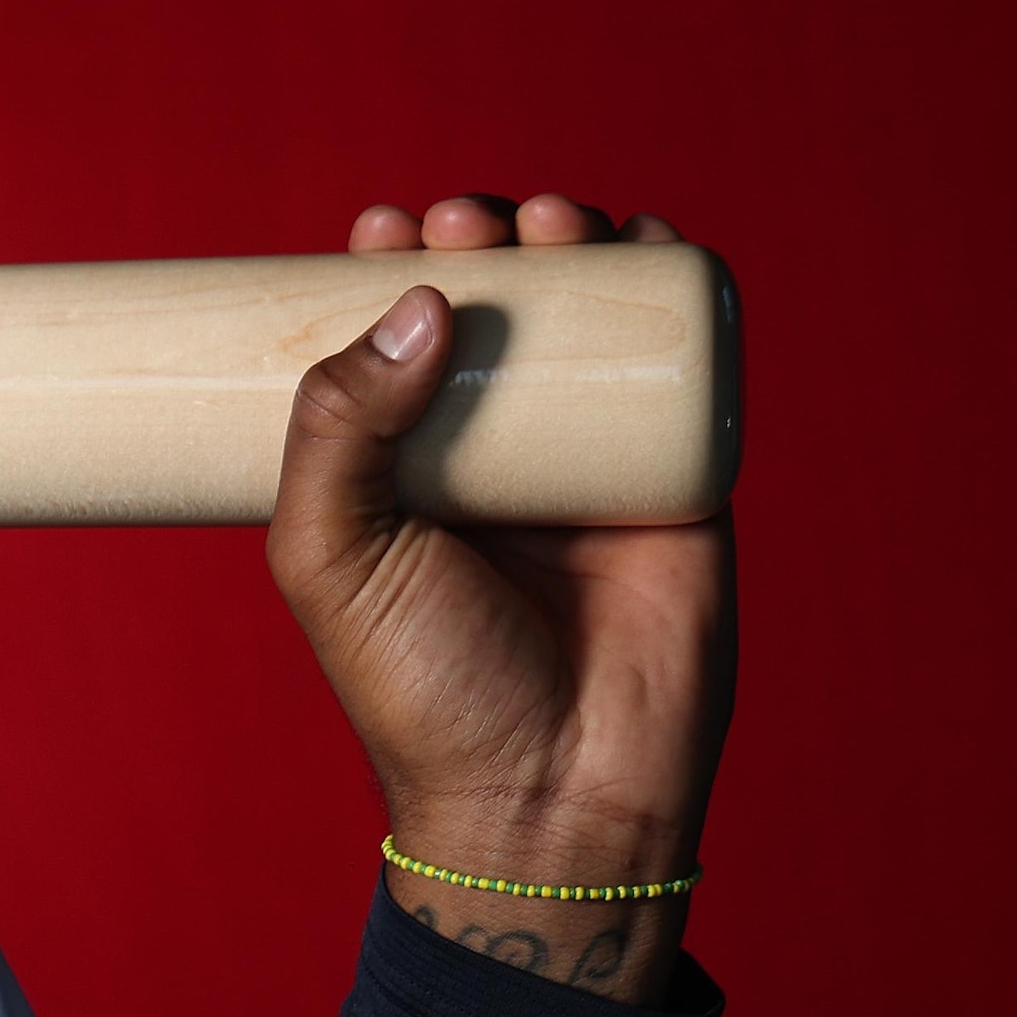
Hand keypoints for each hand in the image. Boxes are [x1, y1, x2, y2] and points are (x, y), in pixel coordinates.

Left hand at [269, 196, 735, 1000]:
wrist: (552, 794)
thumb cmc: (422, 690)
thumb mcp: (333, 556)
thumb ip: (341, 430)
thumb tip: (418, 300)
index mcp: (397, 466)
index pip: (390, 336)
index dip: (389, 266)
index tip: (381, 226)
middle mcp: (491, 450)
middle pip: (493, 305)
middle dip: (484, 238)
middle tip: (468, 225)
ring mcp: (585, 458)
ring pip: (586, 318)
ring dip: (572, 242)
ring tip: (548, 222)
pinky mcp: (673, 477)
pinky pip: (683, 366)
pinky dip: (675, 287)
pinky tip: (653, 237)